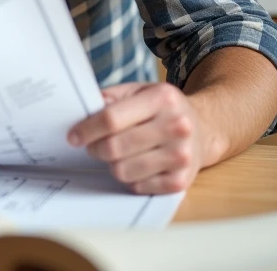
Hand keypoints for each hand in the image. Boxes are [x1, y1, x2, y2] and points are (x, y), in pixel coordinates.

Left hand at [66, 82, 203, 194]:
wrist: (203, 128)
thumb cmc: (161, 109)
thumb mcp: (139, 91)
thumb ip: (110, 97)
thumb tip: (83, 111)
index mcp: (162, 98)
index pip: (111, 118)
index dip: (86, 130)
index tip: (73, 137)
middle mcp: (177, 126)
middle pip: (115, 147)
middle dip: (95, 148)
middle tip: (93, 146)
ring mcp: (182, 155)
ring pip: (123, 170)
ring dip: (112, 164)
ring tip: (117, 155)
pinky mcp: (182, 180)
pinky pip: (138, 186)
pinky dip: (130, 179)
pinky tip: (135, 166)